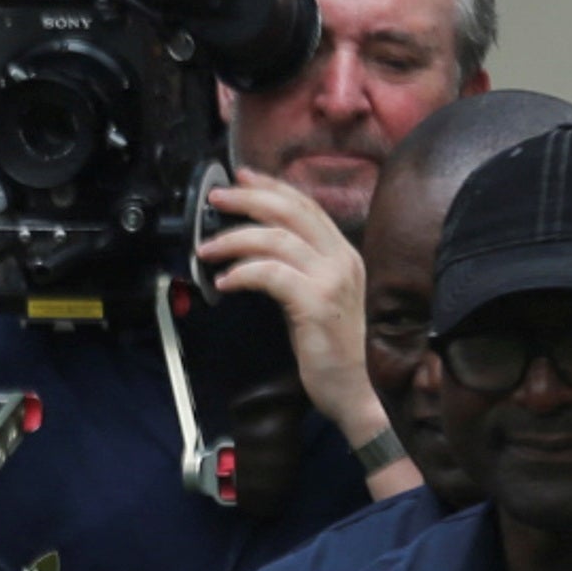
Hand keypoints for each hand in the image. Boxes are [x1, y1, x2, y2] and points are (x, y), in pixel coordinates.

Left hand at [197, 174, 374, 438]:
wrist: (365, 391)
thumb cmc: (340, 354)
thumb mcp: (321, 303)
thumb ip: (301, 276)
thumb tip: (260, 260)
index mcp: (343, 255)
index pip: (307, 206)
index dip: (273, 187)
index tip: (242, 179)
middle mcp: (341, 259)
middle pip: (291, 211)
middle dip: (249, 198)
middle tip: (216, 198)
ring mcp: (331, 279)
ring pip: (278, 238)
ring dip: (235, 238)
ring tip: (207, 249)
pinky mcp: (317, 304)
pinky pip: (272, 274)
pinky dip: (243, 272)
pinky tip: (224, 282)